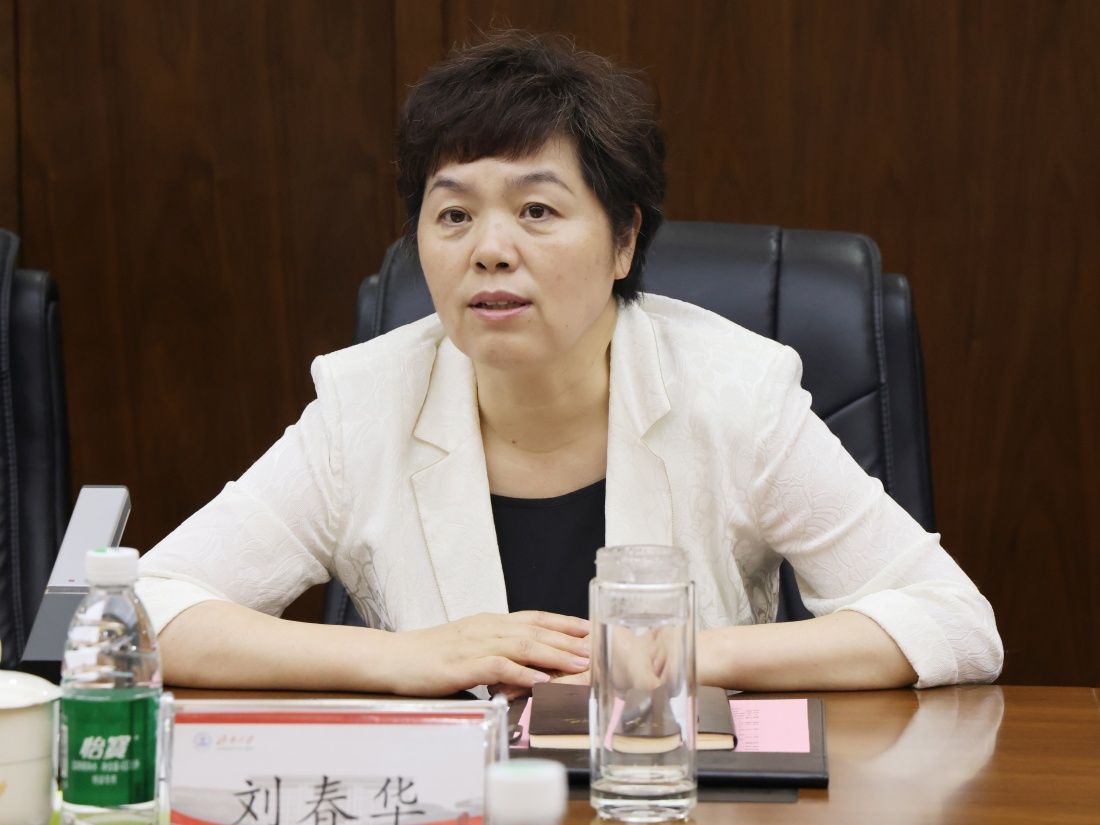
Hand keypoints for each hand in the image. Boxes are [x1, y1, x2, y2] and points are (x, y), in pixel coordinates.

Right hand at [379, 611, 590, 695]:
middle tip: (595, 649)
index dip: (564, 622)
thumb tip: (522, 664)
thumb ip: (495, 651)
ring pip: (523, 645)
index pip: (534, 617)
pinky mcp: (462, 665)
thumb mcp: (467, 646)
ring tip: (579, 665)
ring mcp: (474, 645)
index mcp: (489, 622)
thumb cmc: (429, 656)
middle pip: (536, 630)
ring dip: (554, 655)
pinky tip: (541, 682)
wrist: (392, 658)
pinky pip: (499, 667)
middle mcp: (486, 628)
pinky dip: (523, 674)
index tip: (589, 628)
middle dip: (568, 640)